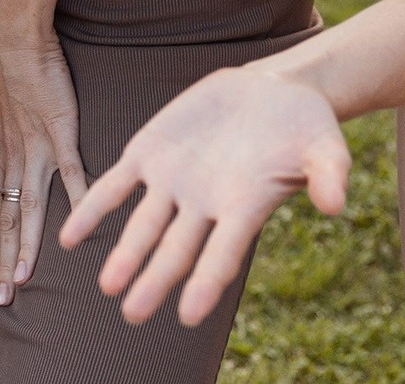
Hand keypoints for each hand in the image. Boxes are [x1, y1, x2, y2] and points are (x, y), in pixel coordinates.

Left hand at [0, 16, 87, 305]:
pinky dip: (79, 198)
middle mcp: (12, 158)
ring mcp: (35, 148)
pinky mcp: (59, 132)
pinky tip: (86, 223)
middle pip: (7, 219)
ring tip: (24, 278)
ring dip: (26, 245)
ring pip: (29, 207)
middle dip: (3, 260)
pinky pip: (71, 172)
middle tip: (3, 297)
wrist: (7, 34)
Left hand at [60, 62, 350, 327]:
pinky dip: (92, 207)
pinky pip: (114, 185)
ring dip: (124, 254)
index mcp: (245, 209)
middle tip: (132, 313)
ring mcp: (173, 180)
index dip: (205, 283)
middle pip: (175, 251)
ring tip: (106, 286)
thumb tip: (335, 205)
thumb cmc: (306, 126)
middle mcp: (204, 205)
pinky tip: (69, 236)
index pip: (222, 255)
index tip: (187, 315)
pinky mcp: (149, 152)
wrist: (273, 90)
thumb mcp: (326, 146)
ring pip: (142, 225)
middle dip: (154, 281)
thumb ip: (329, 174)